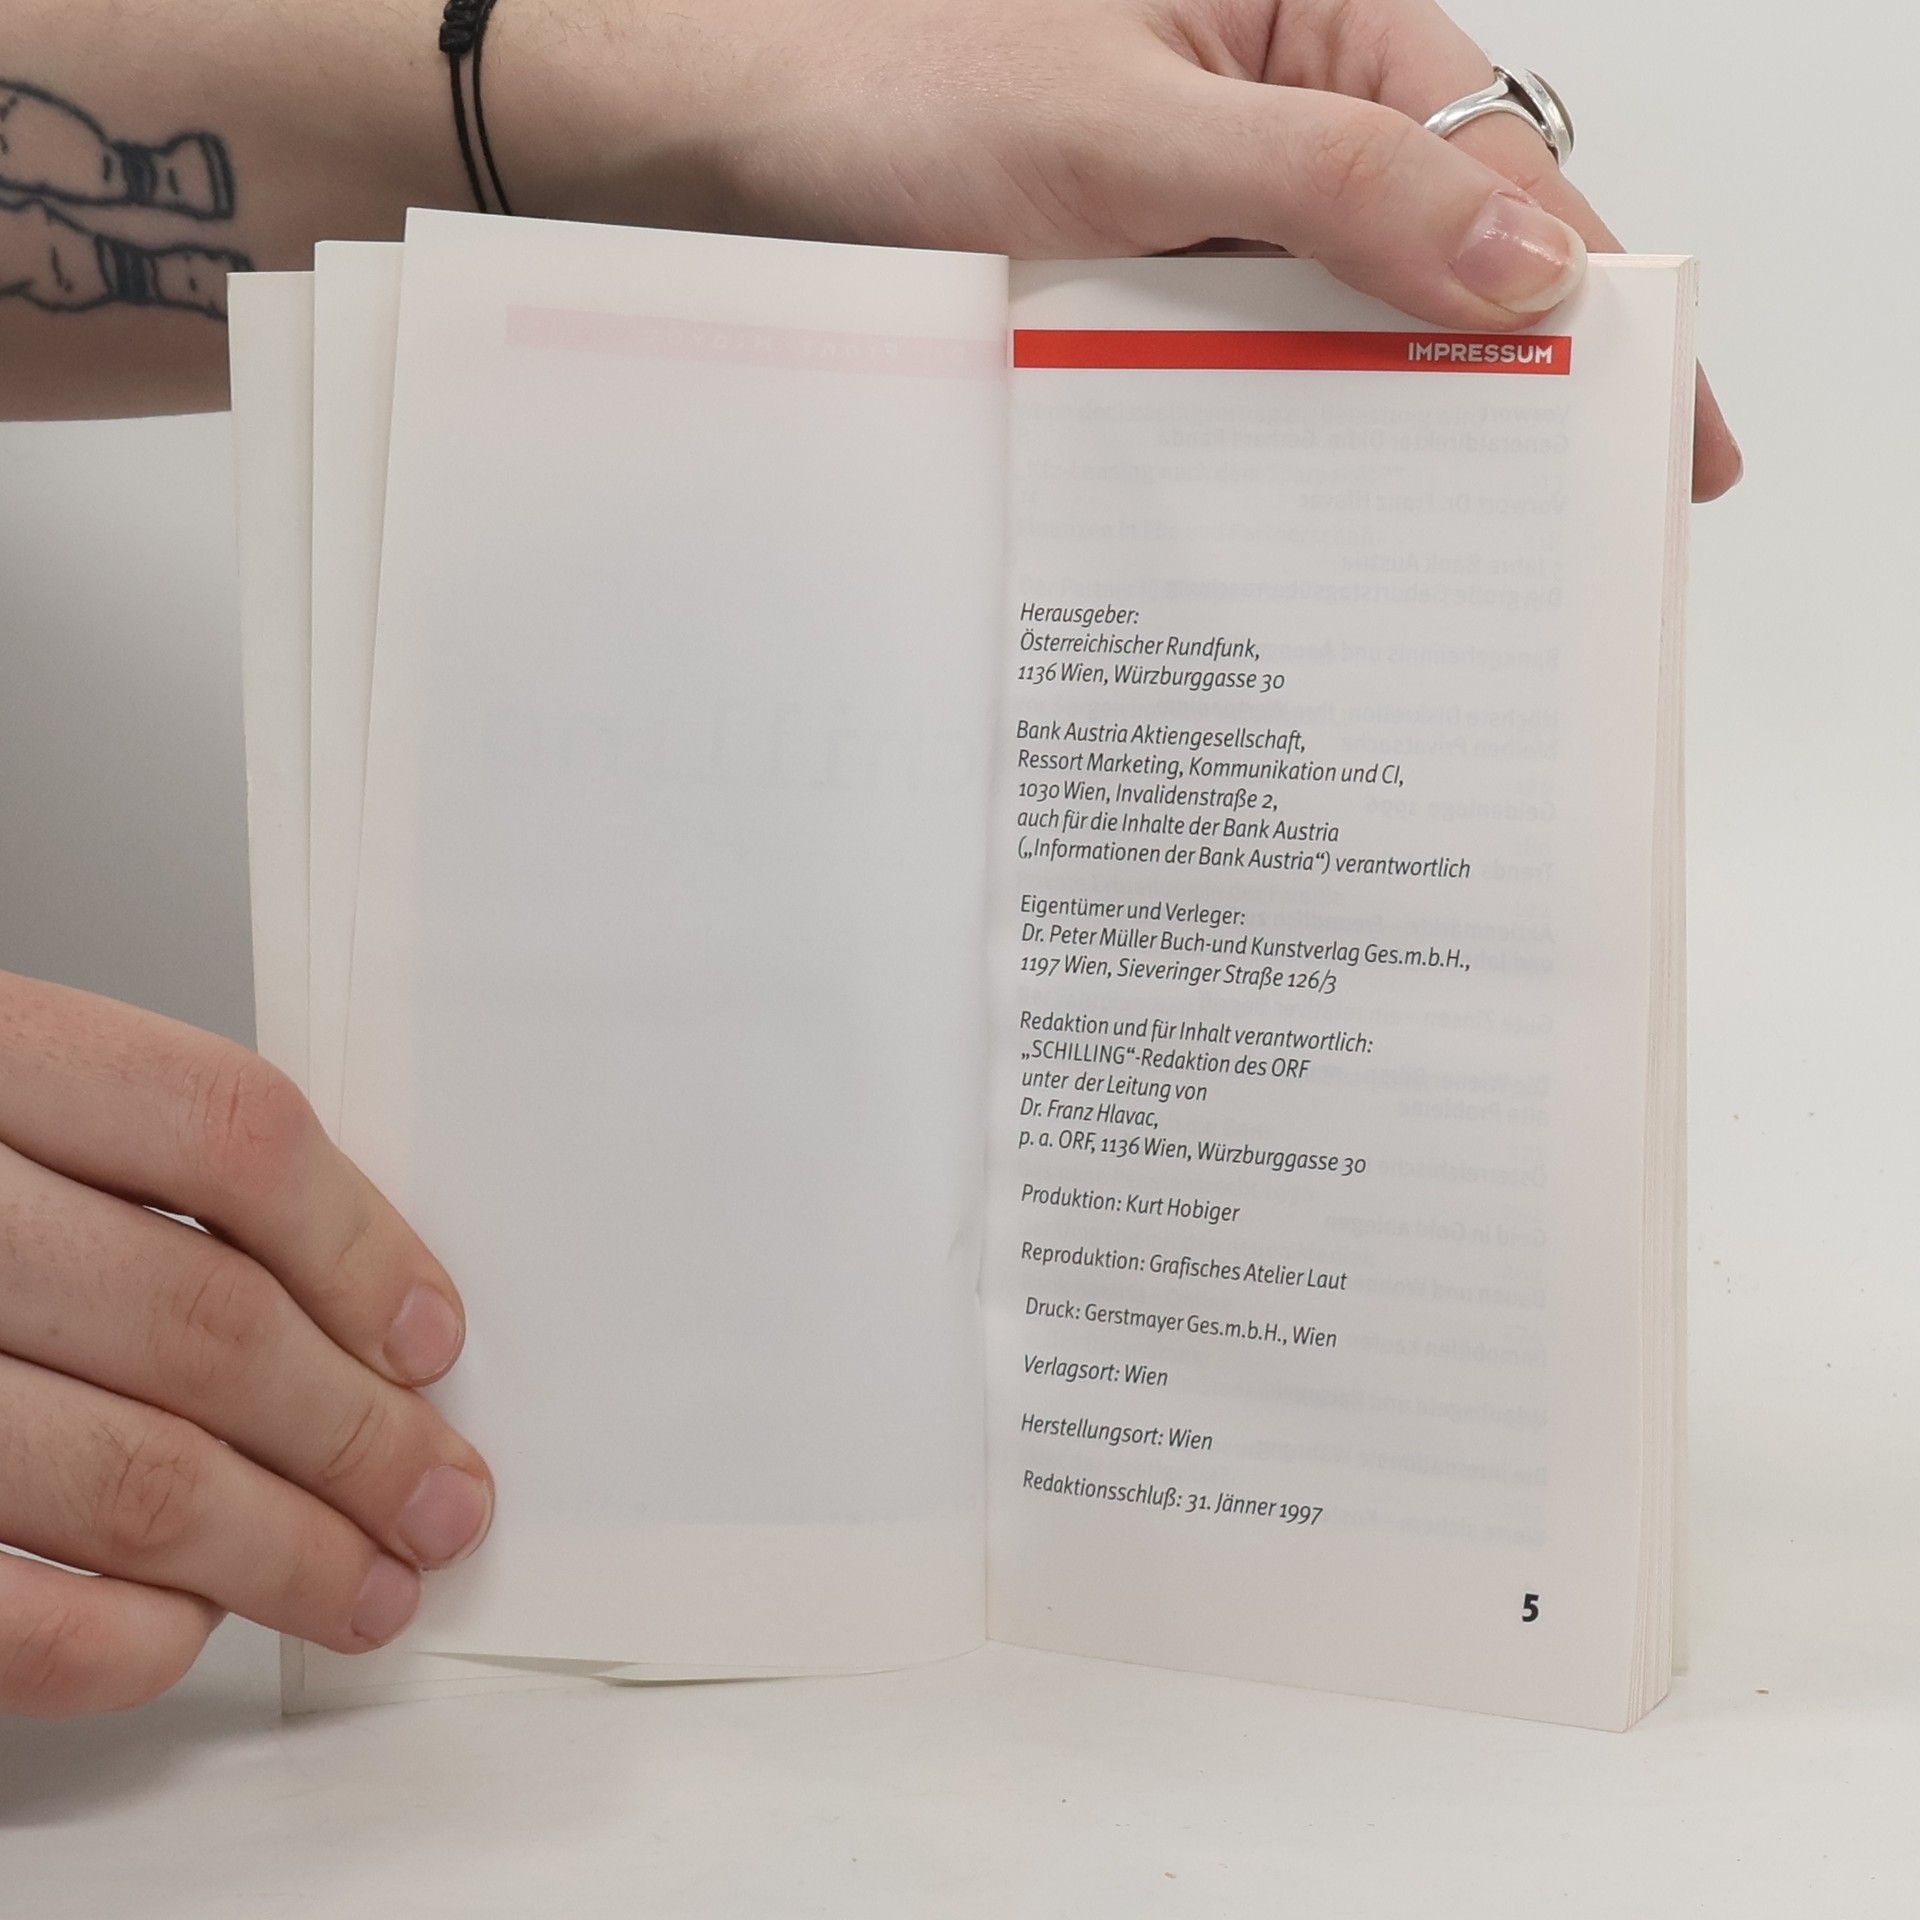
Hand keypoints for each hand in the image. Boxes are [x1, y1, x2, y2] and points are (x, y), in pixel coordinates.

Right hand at [0, 971, 491, 1716]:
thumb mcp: (1, 1093)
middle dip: (360, 1435)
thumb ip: (133, 1168)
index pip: (231, 1134)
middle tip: (441, 1497)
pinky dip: (121, 1635)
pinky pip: (3, 1609)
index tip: (431, 1338)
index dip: (361, 1246)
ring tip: (368, 1584)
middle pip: (207, 1325)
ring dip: (284, 1553)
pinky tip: (187, 1624)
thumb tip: (354, 1302)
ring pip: (132, 1477)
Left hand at [521, 0, 1739, 498]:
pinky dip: (1271, 442)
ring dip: (1388, 430)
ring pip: (1335, 333)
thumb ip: (1331, 187)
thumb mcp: (1130, 130)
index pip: (1495, 167)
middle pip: (1433, 258)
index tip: (1661, 426)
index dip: (1591, 298)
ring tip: (1459, 555)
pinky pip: (1231, 375)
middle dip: (1510, 386)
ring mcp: (1195, 220)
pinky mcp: (1125, 294)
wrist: (712, 143)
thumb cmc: (887, 81)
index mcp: (1305, 28)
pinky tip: (1305, 518)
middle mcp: (1264, 124)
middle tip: (1577, 524)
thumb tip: (1527, 255)